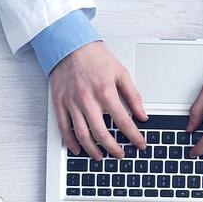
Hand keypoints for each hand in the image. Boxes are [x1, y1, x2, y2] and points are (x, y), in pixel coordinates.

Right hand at [50, 42, 148, 160]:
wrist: (70, 45)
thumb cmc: (95, 57)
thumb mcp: (121, 72)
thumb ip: (133, 96)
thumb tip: (143, 115)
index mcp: (105, 92)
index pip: (123, 122)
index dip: (134, 137)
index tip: (140, 144)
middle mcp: (88, 100)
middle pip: (102, 134)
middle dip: (113, 149)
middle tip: (120, 155)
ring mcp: (72, 103)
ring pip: (82, 135)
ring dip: (92, 150)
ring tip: (100, 156)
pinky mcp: (59, 104)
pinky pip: (64, 128)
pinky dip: (71, 142)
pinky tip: (77, 149)